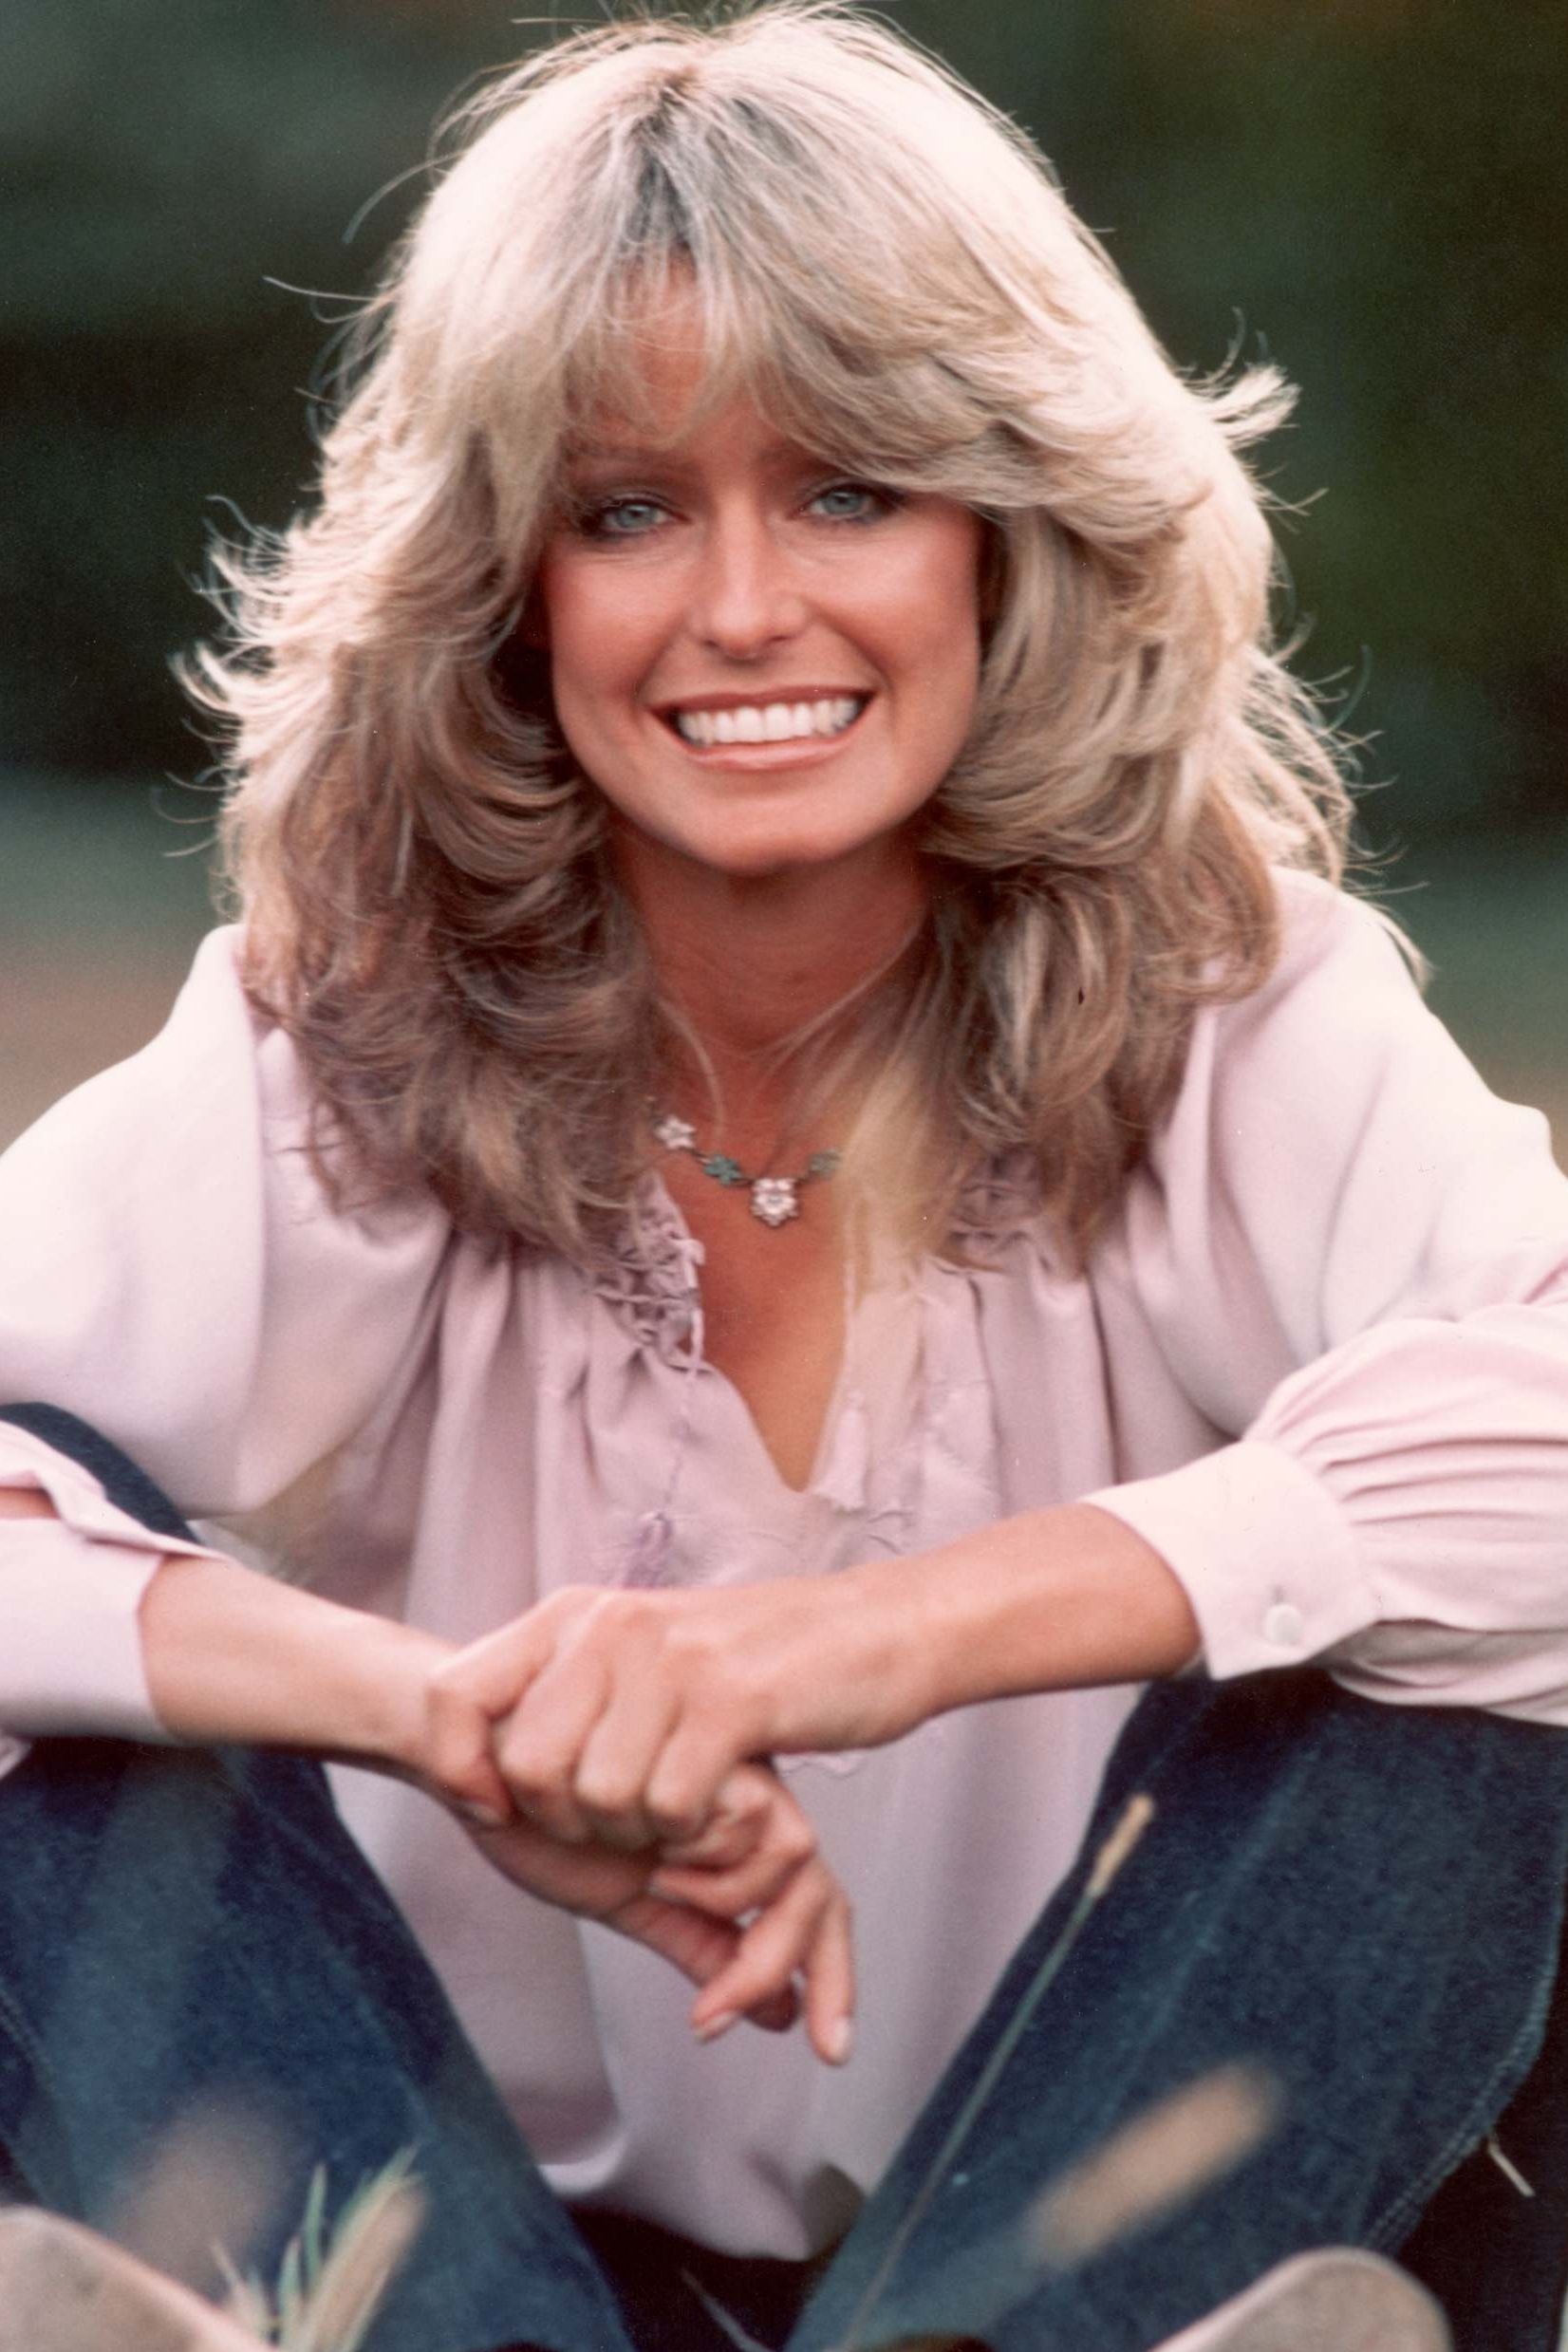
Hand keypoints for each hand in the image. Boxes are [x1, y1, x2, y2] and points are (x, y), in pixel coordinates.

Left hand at [422, 1572, 927, 1852]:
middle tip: (619, 1822)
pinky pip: (668, 1803)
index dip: (456, 1767)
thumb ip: (571, 1689)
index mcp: (577, 1614)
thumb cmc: (757, 1662)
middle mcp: (612, 1625)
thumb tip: (487, 1756)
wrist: (877, 1631)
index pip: (453, 1693)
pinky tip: (714, 1812)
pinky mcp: (731, 1702)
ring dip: (637, 1831)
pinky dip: (690, 1833)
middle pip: (526, 1767)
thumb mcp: (642, 1655)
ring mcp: (671, 1660)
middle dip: (566, 1822)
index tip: (492, 1811)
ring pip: (598, 1797)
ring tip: (676, 1810)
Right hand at [449, 1760, 854, 2062]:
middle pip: (818, 1885)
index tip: (829, 2049)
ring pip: (797, 1852)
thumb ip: (701, 1945)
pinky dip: (702, 1861)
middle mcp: (746, 1800)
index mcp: (733, 1836)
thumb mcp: (633, 1901)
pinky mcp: (710, 1741)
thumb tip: (784, 2017)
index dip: (833, 1973)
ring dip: (724, 1896)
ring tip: (656, 1884)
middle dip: (794, 1962)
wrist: (478, 1761)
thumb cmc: (542, 1818)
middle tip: (717, 2017)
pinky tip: (650, 1858)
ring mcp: (733, 1768)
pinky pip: (749, 1819)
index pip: (812, 1901)